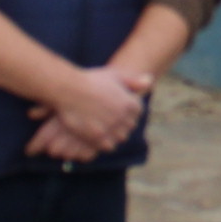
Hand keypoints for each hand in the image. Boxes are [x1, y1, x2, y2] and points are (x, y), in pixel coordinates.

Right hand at [37, 63, 153, 159]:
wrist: (69, 89)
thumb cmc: (90, 80)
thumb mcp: (114, 75)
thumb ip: (133, 80)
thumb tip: (151, 81)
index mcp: (130, 103)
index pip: (138, 112)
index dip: (129, 110)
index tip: (119, 107)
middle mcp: (124, 117)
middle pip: (129, 126)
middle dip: (122, 122)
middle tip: (109, 118)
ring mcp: (111, 128)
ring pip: (120, 137)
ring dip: (114, 134)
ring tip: (104, 127)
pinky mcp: (98, 137)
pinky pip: (108, 146)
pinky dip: (104, 142)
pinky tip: (97, 135)